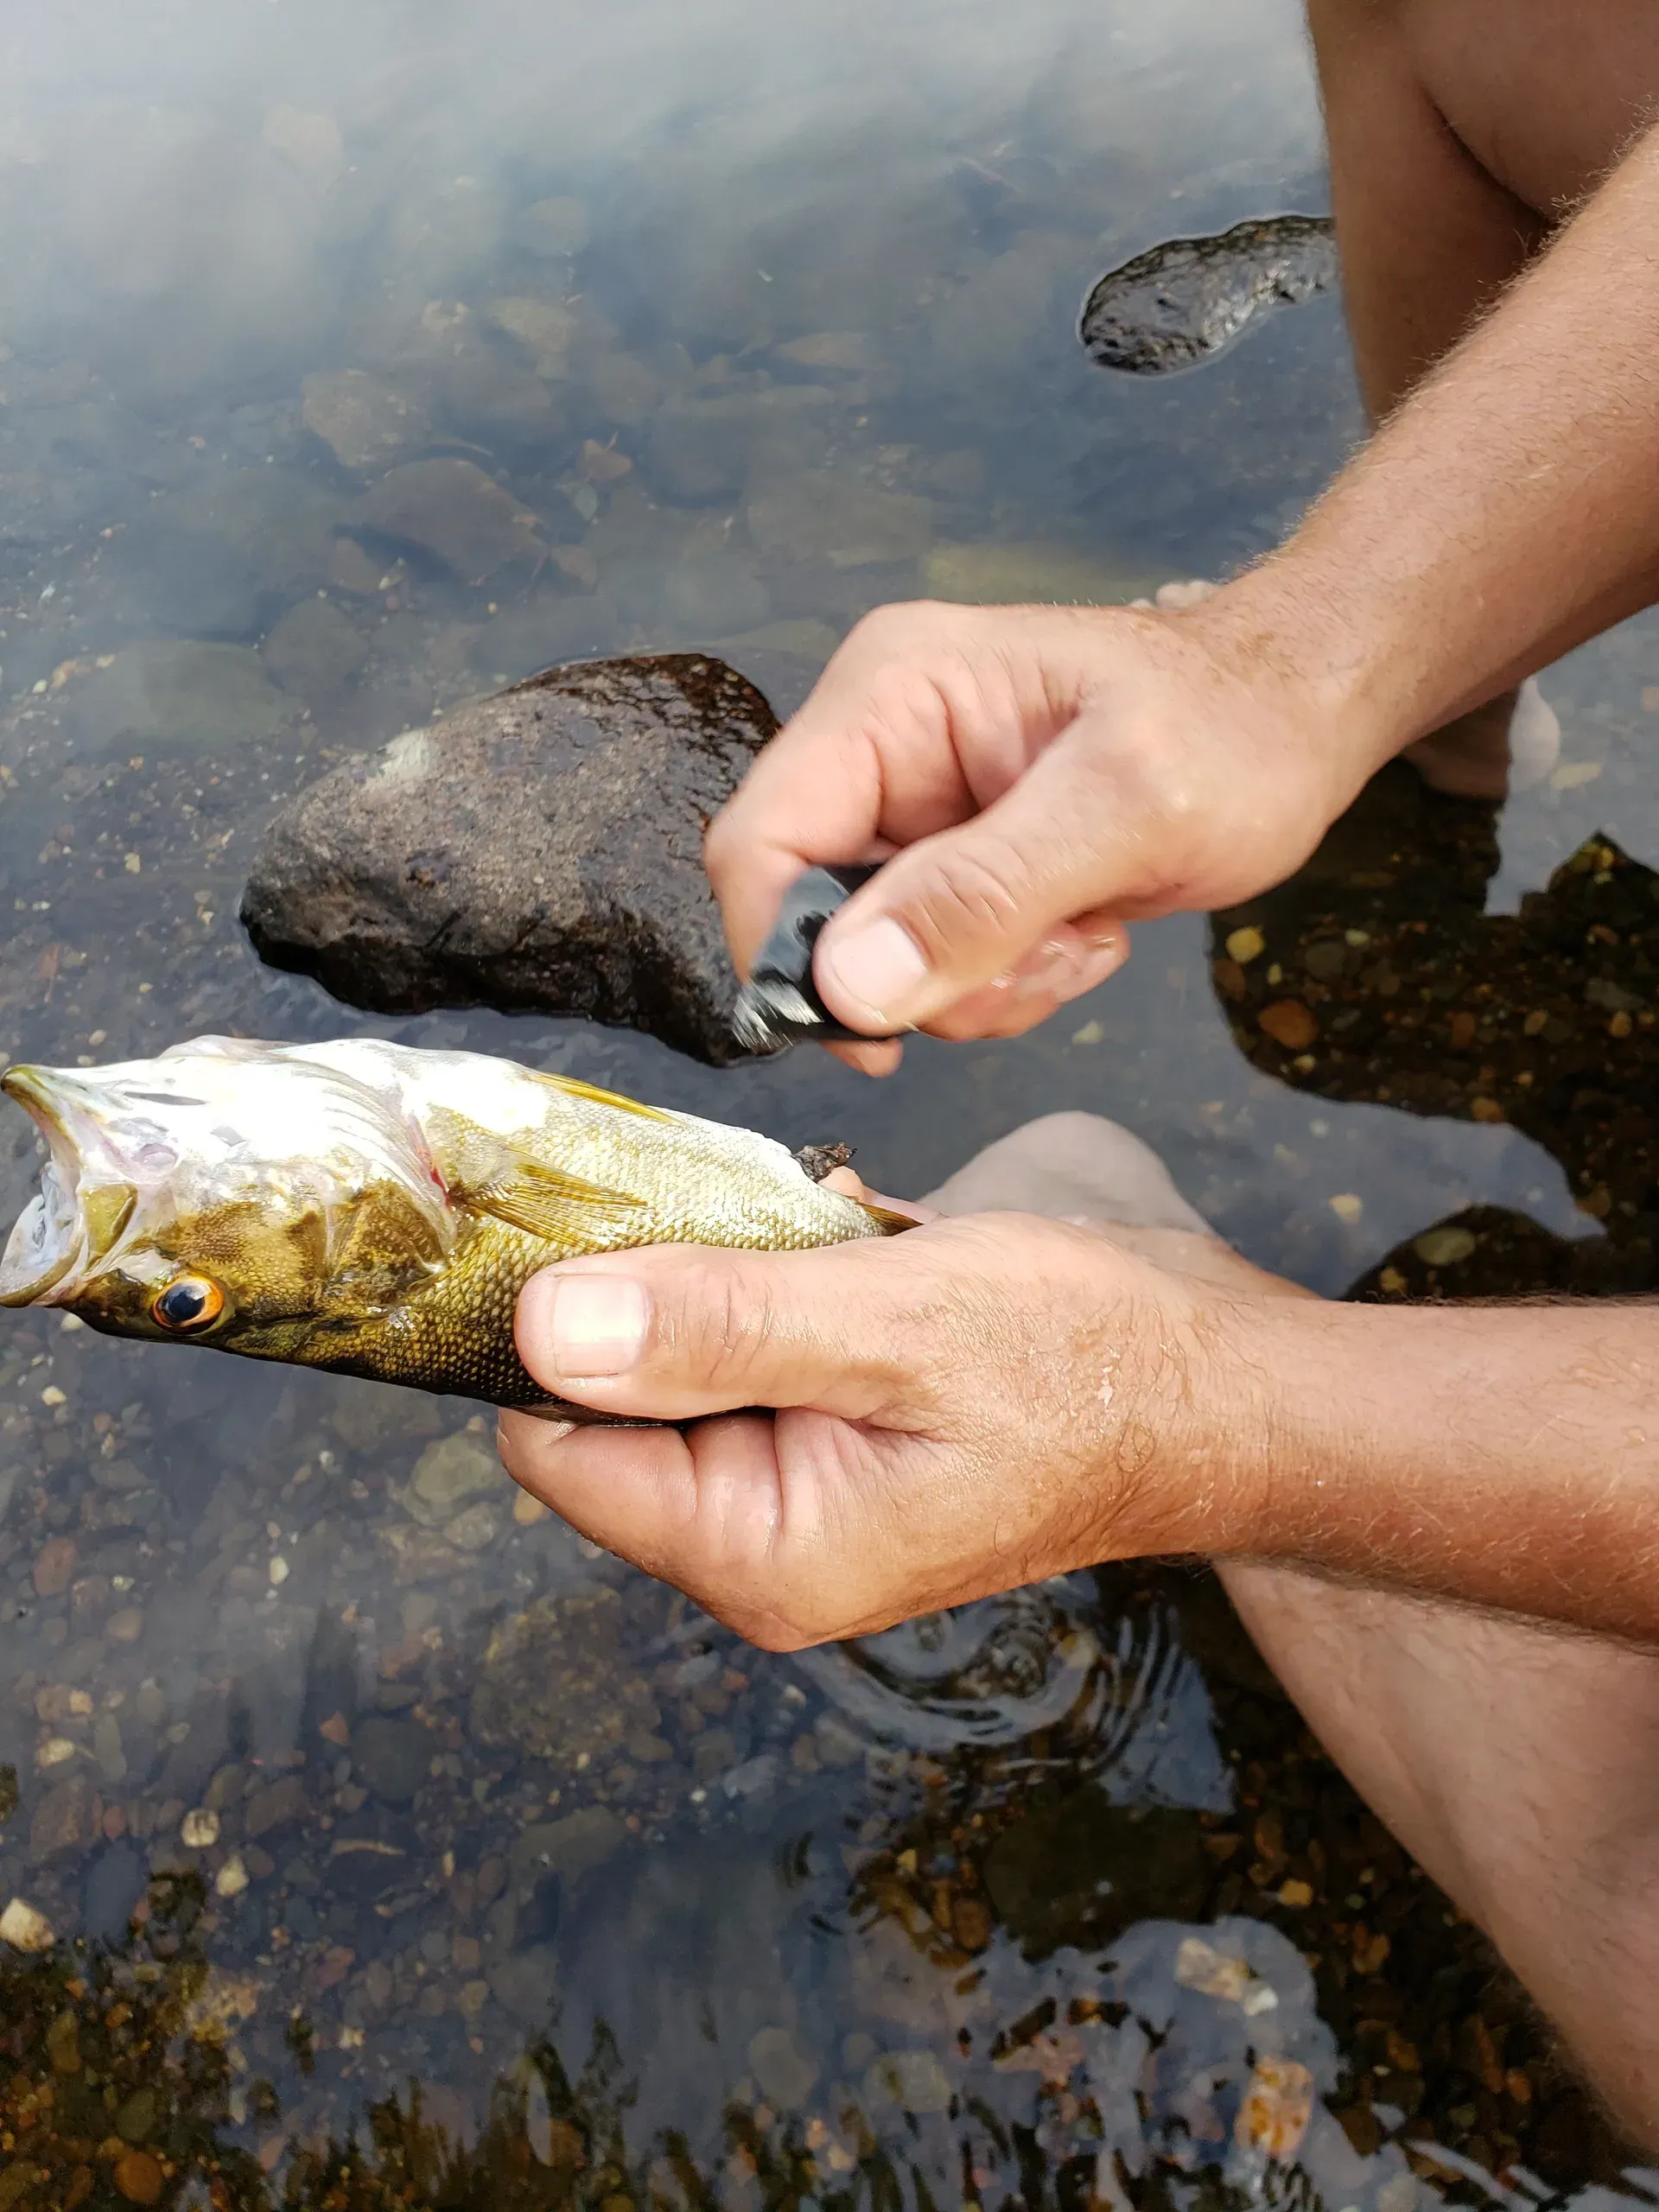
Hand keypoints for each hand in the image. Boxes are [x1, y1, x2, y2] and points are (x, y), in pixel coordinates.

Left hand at [495, 1214, 1269, 1648]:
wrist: (1223, 1388)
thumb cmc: (1090, 1365)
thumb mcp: (895, 1325)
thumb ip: (715, 1327)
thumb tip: (538, 1330)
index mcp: (759, 1553)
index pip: (555, 1445)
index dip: (551, 1330)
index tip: (588, 1215)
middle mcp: (760, 1546)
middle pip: (606, 1404)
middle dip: (648, 1292)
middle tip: (728, 1201)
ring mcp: (797, 1495)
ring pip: (675, 1361)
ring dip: (719, 1274)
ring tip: (816, 1231)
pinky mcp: (831, 1441)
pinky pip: (746, 1349)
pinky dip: (771, 1280)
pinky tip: (844, 1245)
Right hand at [705, 594, 1390, 1070]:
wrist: (1304, 719)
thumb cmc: (1236, 729)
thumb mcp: (1124, 809)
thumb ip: (983, 894)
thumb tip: (848, 988)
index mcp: (890, 695)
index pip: (761, 842)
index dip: (788, 955)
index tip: (874, 1038)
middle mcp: (880, 747)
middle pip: (815, 915)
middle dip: (923, 973)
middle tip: (1039, 960)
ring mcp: (916, 808)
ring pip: (876, 959)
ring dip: (980, 984)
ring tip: (1079, 937)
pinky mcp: (955, 862)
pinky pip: (933, 963)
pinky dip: (1005, 979)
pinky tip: (1083, 933)